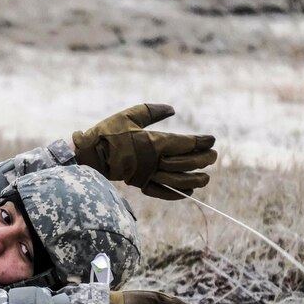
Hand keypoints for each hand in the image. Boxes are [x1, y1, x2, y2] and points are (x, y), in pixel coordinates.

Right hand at [72, 104, 216, 200]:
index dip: (201, 142)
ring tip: (206, 179)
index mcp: (153, 142)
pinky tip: (188, 191)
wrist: (89, 155)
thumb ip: (153, 111)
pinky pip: (162, 192)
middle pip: (186, 163)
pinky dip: (177, 193)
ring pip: (178, 180)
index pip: (186, 143)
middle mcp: (154, 160)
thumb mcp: (130, 115)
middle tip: (213, 156)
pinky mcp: (140, 183)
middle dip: (203, 160)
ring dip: (195, 180)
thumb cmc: (108, 132)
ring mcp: (147, 174)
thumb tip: (172, 110)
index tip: (211, 140)